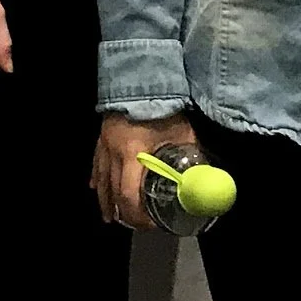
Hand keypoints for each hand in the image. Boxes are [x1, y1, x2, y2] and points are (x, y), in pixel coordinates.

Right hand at [92, 112, 197, 228]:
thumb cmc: (165, 105)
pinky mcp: (101, 135)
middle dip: (123, 211)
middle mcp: (114, 153)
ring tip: (110, 217)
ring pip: (102, 179)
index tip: (150, 224)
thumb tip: (204, 178)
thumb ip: (190, 156)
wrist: (144, 76)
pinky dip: (98, 178)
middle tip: (135, 225)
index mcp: (133, 154)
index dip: (138, 215)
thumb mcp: (183, 132)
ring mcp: (105, 144)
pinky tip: (96, 188)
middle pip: (113, 191)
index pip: (129, 195)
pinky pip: (96, 162)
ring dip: (106, 200)